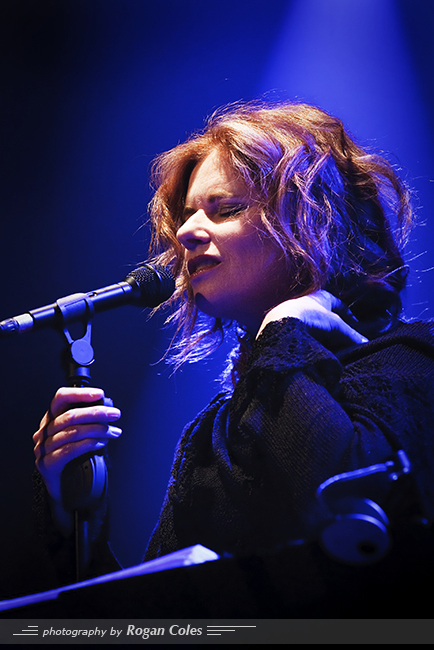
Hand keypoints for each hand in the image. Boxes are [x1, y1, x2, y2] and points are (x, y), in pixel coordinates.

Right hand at [33, 387, 121, 505]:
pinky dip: (88, 444)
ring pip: (73, 432)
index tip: (99, 394)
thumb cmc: (74, 459)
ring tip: (113, 431)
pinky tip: (101, 443)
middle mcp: (44, 432)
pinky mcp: (47, 464)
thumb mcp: (79, 436)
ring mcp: (43, 448)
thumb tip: (108, 411)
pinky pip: (69, 450)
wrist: (63, 490)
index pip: (60, 398)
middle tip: (115, 414)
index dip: (80, 394)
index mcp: (51, 419)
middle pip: (70, 415)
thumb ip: (87, 422)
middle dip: (96, 413)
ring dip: (98, 430)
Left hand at [257, 290, 368, 346]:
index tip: (355, 327)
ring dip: (318, 334)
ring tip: (326, 348)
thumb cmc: (310, 318)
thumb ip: (351, 334)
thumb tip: (365, 342)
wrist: (280, 325)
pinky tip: (309, 349)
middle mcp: (306, 302)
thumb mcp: (336, 326)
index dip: (348, 316)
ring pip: (310, 324)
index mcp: (320, 296)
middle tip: (341, 341)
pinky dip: (305, 340)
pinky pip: (298, 333)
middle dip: (333, 327)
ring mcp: (293, 313)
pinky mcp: (282, 326)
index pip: (338, 304)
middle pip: (324, 315)